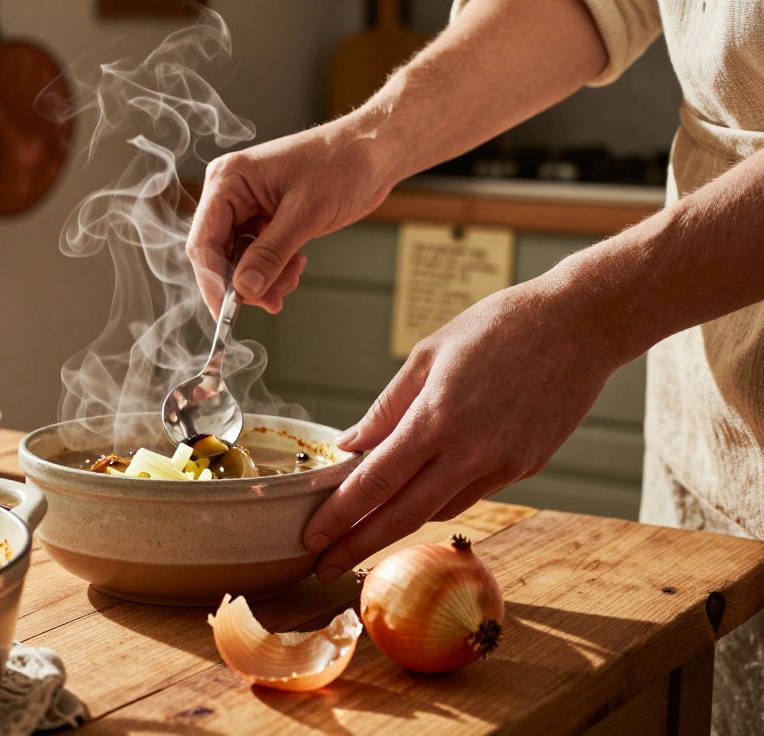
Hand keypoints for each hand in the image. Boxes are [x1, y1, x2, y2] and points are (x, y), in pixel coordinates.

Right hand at [185, 120, 397, 314]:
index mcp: (229, 180)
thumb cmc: (342, 163)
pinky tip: (297, 265)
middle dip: (244, 282)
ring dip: (263, 278)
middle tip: (271, 301)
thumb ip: (270, 254)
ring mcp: (248, 207)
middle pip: (218, 254)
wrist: (375, 152)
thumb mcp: (305, 213)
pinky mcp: (266, 219)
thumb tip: (244, 289)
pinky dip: (275, 269)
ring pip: (239, 260)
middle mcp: (232, 194)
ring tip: (292, 276)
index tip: (227, 312)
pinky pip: (258, 256)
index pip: (204, 241)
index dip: (213, 281)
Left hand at [302, 274, 623, 581]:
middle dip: (358, 547)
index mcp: (437, 419)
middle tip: (324, 568)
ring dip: (398, 526)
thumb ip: (386, 408)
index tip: (312, 539)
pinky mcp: (527, 468)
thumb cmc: (499, 327)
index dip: (340, 517)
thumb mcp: (428, 354)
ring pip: (438, 511)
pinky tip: (417, 498)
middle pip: (402, 517)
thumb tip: (350, 446)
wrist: (581, 324)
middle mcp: (471, 452)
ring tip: (362, 535)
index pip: (375, 484)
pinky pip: (471, 495)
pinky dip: (438, 500)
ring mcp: (504, 465)